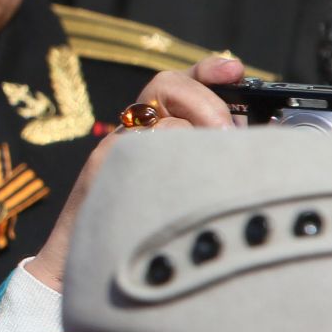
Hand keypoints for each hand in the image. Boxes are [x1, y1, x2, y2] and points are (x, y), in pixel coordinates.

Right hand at [30, 56, 245, 290]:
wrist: (77, 262)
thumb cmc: (136, 230)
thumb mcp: (174, 185)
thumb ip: (201, 158)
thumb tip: (254, 143)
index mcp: (151, 132)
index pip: (179, 82)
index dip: (207, 70)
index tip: (234, 69)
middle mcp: (130, 133)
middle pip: (165, 83)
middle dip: (205, 98)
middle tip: (226, 131)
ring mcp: (115, 149)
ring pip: (159, 112)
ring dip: (195, 125)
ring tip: (212, 157)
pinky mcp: (103, 167)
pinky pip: (144, 142)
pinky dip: (172, 150)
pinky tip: (187, 179)